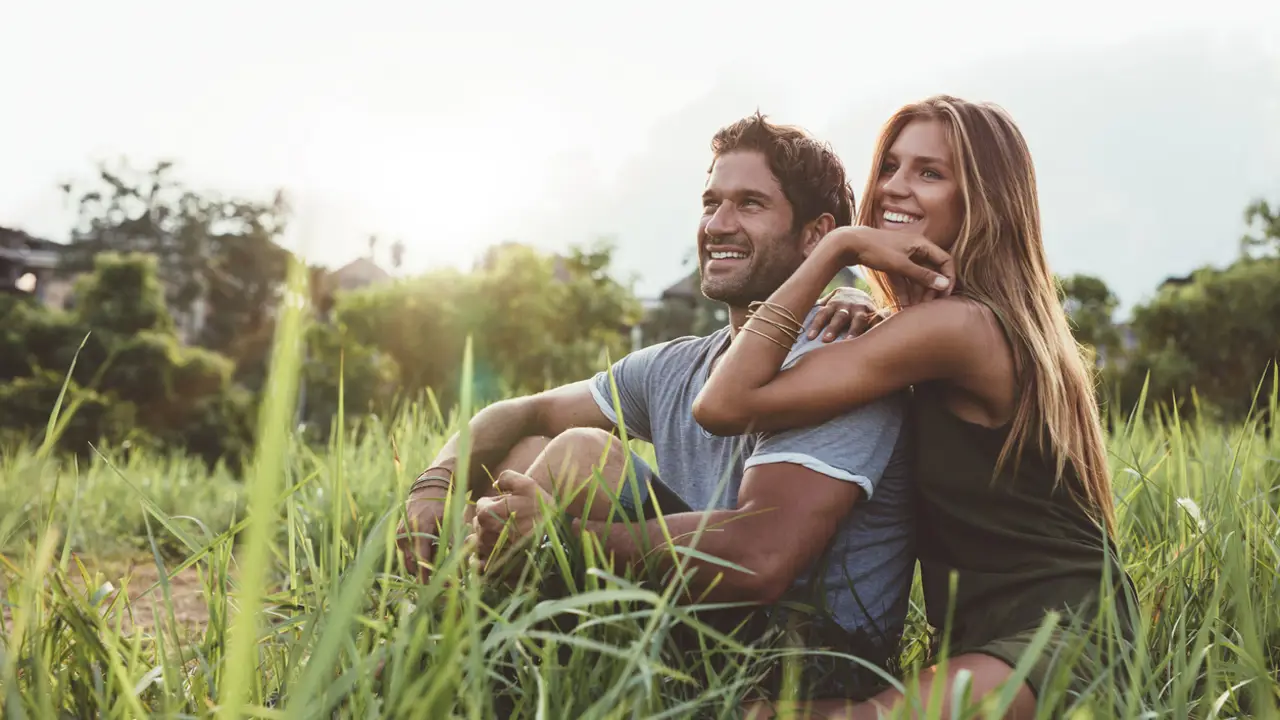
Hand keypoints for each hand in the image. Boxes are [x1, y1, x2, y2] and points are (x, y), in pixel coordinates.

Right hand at [397, 481, 449, 582]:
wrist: (428, 491)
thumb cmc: (443, 506)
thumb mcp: (451, 523)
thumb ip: (454, 545)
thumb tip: (461, 569)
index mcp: (419, 530)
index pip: (421, 559)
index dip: (429, 575)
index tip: (438, 585)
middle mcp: (406, 535)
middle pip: (413, 564)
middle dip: (427, 573)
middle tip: (444, 578)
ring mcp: (400, 536)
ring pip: (410, 561)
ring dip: (423, 565)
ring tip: (439, 557)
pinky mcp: (399, 537)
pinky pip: (408, 554)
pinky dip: (420, 556)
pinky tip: (432, 548)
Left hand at [471, 470, 554, 571]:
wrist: (557, 532)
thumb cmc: (541, 507)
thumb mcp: (526, 484)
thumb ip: (506, 478)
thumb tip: (494, 484)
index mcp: (487, 513)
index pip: (481, 507)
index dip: (492, 504)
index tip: (506, 506)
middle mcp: (485, 534)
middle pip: (477, 525)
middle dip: (489, 521)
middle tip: (507, 520)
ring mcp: (488, 551)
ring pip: (478, 542)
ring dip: (487, 538)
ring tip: (505, 536)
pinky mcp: (493, 565)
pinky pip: (478, 564)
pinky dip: (478, 562)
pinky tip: (489, 555)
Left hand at [809, 286, 880, 341]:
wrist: (859, 294)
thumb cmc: (835, 306)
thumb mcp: (825, 305)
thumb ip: (813, 312)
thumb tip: (791, 318)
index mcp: (832, 304)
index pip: (822, 314)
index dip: (816, 325)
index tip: (810, 338)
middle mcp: (847, 306)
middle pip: (839, 317)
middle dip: (833, 328)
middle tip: (826, 340)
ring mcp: (862, 309)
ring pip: (858, 319)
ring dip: (853, 330)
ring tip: (849, 342)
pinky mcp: (875, 313)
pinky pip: (878, 319)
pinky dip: (879, 325)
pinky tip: (878, 336)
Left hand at [836, 226, 954, 296]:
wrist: (848, 243)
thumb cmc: (875, 249)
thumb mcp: (901, 265)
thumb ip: (922, 275)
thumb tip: (944, 285)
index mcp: (922, 244)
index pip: (945, 261)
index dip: (948, 278)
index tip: (945, 295)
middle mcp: (916, 248)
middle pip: (931, 271)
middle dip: (931, 289)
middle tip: (927, 305)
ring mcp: (904, 255)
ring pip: (917, 276)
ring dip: (918, 292)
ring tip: (915, 309)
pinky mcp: (892, 262)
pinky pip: (903, 278)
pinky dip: (904, 290)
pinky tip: (902, 306)